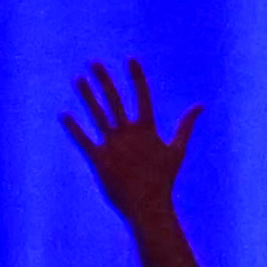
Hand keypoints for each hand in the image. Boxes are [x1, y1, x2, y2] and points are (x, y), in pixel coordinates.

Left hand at [64, 59, 200, 228]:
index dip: (137, 77)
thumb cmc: (164, 180)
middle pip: (115, 101)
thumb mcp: (178, 150)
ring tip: (78, 79)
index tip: (131, 59)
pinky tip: (64, 114)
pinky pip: (84, 140)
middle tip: (94, 62)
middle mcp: (129, 134)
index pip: (143, 96)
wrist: (150, 207)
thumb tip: (202, 105)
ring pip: (98, 115)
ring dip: (88, 96)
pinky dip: (74, 127)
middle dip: (105, 80)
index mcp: (147, 130)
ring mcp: (113, 146)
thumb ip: (187, 126)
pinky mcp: (100, 160)